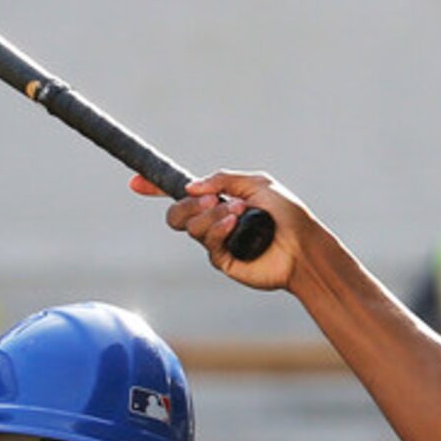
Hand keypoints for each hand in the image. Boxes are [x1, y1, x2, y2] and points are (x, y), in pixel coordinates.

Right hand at [133, 168, 322, 290]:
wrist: (304, 246)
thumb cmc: (288, 214)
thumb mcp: (257, 184)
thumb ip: (224, 179)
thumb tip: (191, 187)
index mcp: (219, 200)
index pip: (180, 194)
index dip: (155, 188)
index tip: (135, 183)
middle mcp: (213, 221)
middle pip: (175, 214)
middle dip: (188, 204)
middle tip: (213, 198)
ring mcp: (216, 242)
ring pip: (189, 226)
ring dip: (210, 214)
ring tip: (237, 212)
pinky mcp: (223, 260)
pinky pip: (206, 241)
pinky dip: (218, 227)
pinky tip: (236, 224)